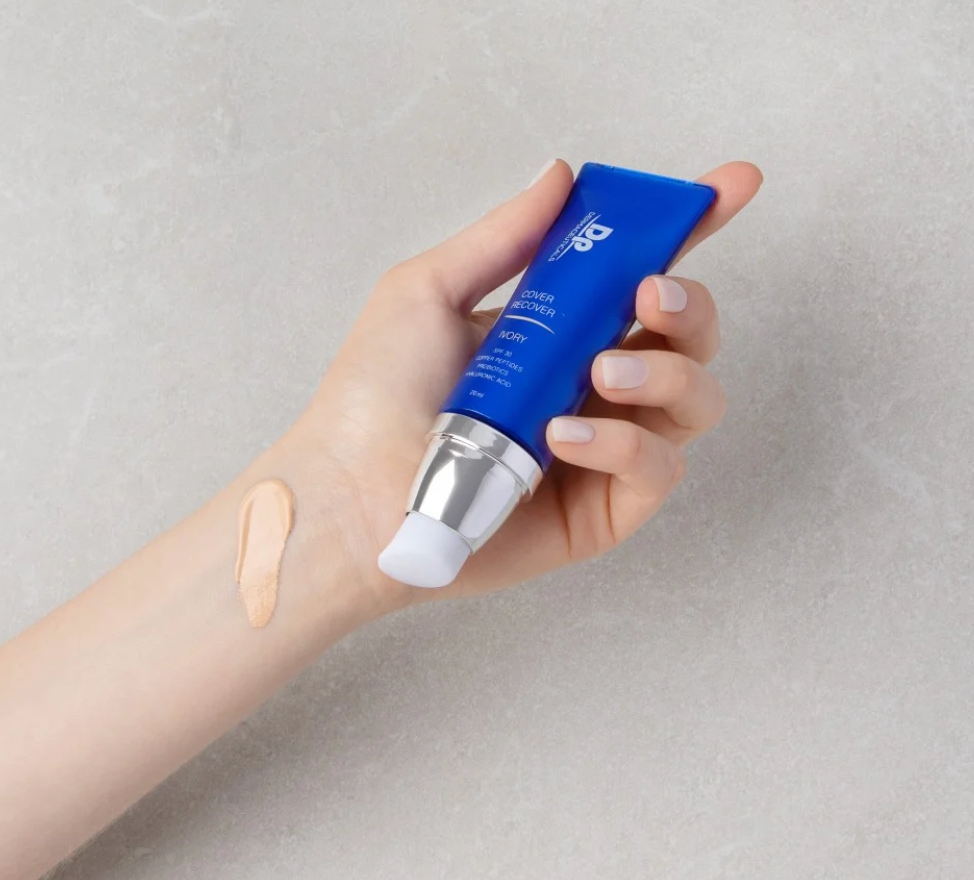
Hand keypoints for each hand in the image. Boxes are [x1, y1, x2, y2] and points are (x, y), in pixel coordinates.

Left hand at [287, 159, 762, 608]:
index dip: (695, 231)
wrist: (347, 494)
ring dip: (664, 373)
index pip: (643, 276)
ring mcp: (602, 449)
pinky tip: (561, 438)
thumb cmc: (374, 394)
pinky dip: (623, 445)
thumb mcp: (429, 291)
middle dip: (689, 305)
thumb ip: (505, 236)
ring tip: (598, 371)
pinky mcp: (602, 510)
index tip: (733, 184)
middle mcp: (591, 387)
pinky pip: (658, 469)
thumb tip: (562, 175)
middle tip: (647, 294)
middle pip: (690, 337)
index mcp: (560, 331)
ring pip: (695, 401)